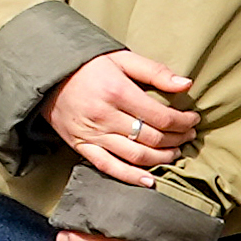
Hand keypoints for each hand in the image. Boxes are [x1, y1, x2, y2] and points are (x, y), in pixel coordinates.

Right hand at [44, 48, 198, 186]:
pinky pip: (108, 166)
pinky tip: (149, 181)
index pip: (161, 117)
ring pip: (135, 155)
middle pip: (152, 138)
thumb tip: (186, 84)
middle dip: (177, 139)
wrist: (47, 75)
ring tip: (174, 153)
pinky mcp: (80, 146)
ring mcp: (92, 134)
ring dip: (161, 158)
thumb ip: (154, 71)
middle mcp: (105, 117)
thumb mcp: (121, 59)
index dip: (183, 122)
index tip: (193, 120)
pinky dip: (130, 177)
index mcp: (117, 92)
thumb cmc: (87, 65)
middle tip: (188, 136)